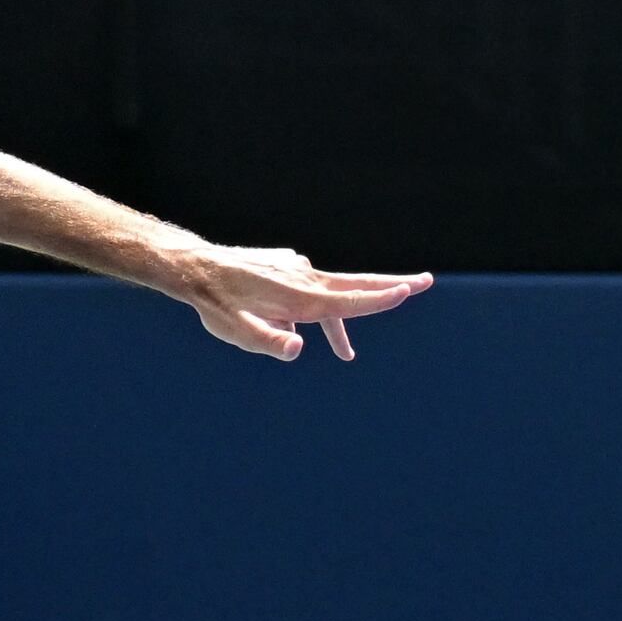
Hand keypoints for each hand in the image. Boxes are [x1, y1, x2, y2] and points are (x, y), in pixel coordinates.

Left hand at [166, 245, 430, 360]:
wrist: (196, 269)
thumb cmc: (216, 305)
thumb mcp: (235, 331)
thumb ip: (268, 342)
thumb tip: (299, 348)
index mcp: (296, 298)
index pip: (344, 302)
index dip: (377, 300)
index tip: (407, 292)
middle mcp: (302, 279)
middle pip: (355, 284)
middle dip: (391, 286)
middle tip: (425, 282)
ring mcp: (297, 269)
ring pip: (332, 293)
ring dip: (343, 319)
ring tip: (346, 355)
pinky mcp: (288, 265)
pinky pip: (308, 291)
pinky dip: (310, 311)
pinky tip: (284, 324)